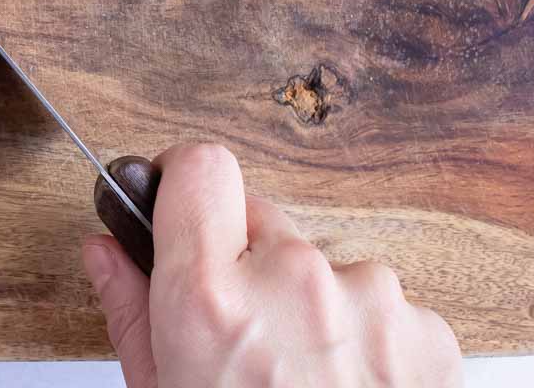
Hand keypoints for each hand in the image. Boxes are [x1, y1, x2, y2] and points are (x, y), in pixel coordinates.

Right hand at [84, 144, 461, 387]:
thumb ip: (131, 313)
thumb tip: (104, 250)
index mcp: (210, 302)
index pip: (201, 167)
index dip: (185, 183)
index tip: (180, 206)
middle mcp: (293, 282)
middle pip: (260, 222)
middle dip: (246, 266)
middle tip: (244, 342)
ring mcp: (370, 301)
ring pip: (324, 266)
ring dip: (311, 307)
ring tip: (304, 384)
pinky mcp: (429, 331)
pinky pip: (382, 307)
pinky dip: (367, 341)